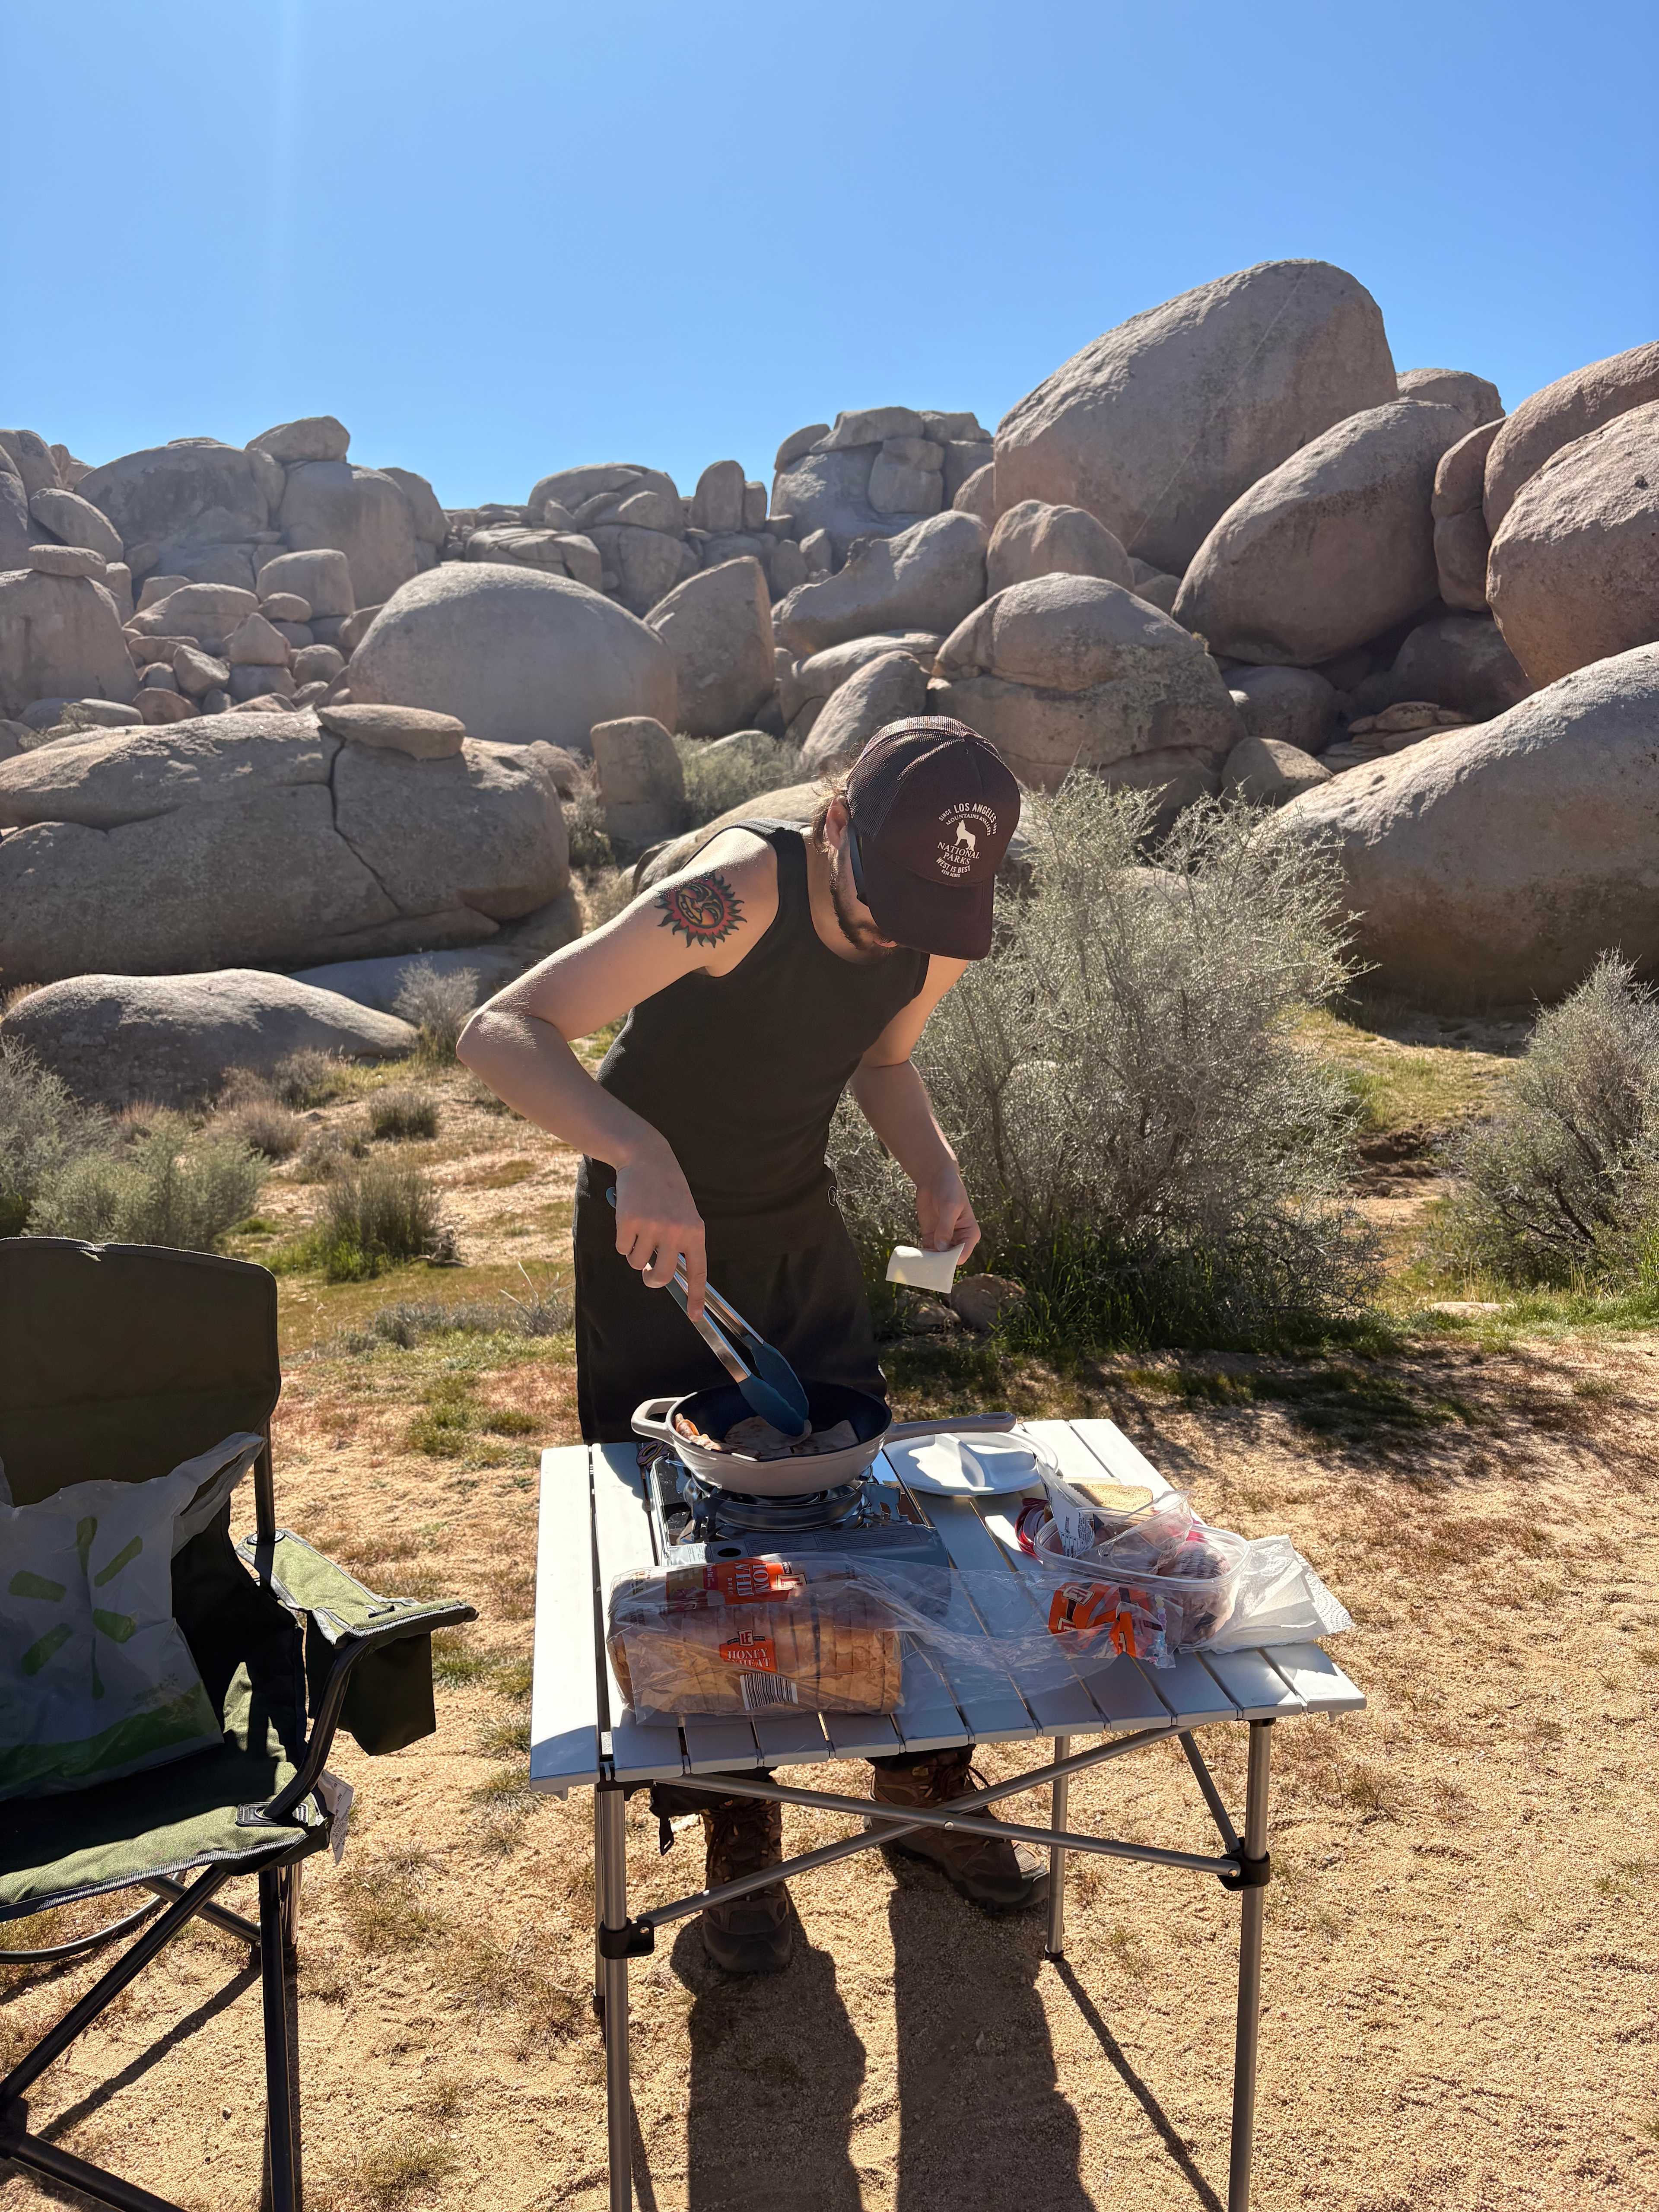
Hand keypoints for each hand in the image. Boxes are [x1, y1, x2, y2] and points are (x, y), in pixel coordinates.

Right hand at [613, 1148, 706, 1316]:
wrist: (647, 1158)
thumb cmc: (668, 1190)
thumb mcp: (685, 1214)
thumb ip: (681, 1242)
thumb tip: (668, 1274)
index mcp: (694, 1232)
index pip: (698, 1272)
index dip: (696, 1297)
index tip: (695, 1316)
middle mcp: (675, 1232)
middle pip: (661, 1276)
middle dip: (651, 1279)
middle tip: (648, 1271)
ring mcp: (651, 1227)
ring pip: (637, 1263)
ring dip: (634, 1253)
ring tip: (639, 1229)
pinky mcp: (628, 1222)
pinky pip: (622, 1249)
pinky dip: (622, 1240)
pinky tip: (629, 1219)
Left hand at [915, 1168, 978, 1262]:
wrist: (935, 1178)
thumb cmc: (949, 1189)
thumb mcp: (950, 1207)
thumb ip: (946, 1228)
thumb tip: (941, 1248)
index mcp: (970, 1233)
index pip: (962, 1254)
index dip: (951, 1260)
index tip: (938, 1261)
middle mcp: (958, 1239)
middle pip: (949, 1259)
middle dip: (939, 1263)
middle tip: (926, 1265)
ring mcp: (944, 1239)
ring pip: (937, 1257)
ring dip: (929, 1261)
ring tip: (918, 1263)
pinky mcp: (931, 1236)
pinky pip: (927, 1251)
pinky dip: (921, 1255)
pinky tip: (914, 1257)